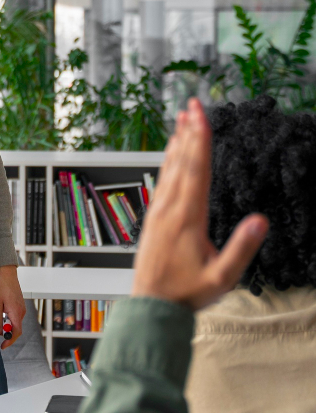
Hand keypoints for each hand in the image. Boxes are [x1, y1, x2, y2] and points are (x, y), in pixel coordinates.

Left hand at [0, 265, 25, 348]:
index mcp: (16, 312)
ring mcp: (21, 308)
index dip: (10, 341)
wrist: (6, 272)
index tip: (3, 346)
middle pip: (16, 329)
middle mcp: (21, 311)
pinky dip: (9, 320)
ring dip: (7, 326)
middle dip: (8, 334)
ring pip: (15, 323)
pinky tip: (0, 316)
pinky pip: (15, 317)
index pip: (16, 332)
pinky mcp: (19, 305)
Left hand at [132, 98, 268, 310]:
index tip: (202, 115)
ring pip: (169, 170)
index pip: (196, 171)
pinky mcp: (153, 220)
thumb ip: (242, 249)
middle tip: (192, 104)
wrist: (152, 307)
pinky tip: (171, 155)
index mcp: (187, 219)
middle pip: (182, 163)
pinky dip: (168, 163)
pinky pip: (161, 183)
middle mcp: (170, 210)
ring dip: (177, 143)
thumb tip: (261, 221)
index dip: (200, 141)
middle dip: (189, 132)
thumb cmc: (187, 294)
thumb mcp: (222, 278)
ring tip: (182, 119)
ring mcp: (158, 214)